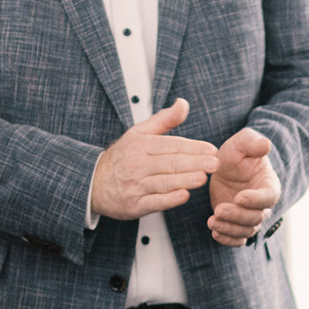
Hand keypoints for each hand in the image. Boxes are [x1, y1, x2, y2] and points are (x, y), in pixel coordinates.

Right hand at [91, 98, 219, 220]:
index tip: (212, 150)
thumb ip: (164, 120)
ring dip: (184, 180)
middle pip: (170, 163)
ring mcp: (135, 186)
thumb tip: (184, 103)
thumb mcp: (139, 133)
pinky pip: (154, 202)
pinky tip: (184, 195)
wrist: (94, 183)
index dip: (193, 147)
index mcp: (140, 145)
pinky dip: (169, 199)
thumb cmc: (123, 157)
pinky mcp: (134, 205)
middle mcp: (137, 165)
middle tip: (214, 163)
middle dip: (194, 163)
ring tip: (203, 178)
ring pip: (164, 182)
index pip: (171, 145)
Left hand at [206, 128, 280, 244]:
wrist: (225, 168)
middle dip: (237, 215)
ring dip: (229, 228)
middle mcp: (263, 205)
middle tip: (219, 209)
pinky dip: (227, 239)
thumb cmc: (237, 154)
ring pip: (246, 230)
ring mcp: (250, 216)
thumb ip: (253, 143)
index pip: (268, 197)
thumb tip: (266, 144)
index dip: (255, 200)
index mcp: (269, 185)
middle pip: (256, 218)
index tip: (239, 197)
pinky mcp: (237, 225)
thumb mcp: (242, 143)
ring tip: (211, 222)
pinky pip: (237, 239)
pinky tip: (215, 233)